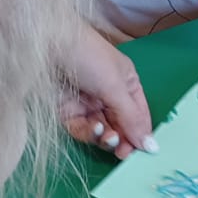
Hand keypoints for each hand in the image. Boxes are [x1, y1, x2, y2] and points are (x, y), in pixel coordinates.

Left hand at [62, 28, 154, 157]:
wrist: (45, 45)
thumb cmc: (88, 57)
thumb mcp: (115, 86)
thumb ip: (132, 118)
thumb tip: (151, 147)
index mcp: (126, 83)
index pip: (139, 115)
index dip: (142, 133)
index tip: (145, 153)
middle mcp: (109, 95)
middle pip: (121, 126)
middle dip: (124, 139)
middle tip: (124, 152)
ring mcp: (87, 104)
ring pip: (103, 131)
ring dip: (107, 137)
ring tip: (109, 137)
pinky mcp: (67, 112)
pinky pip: (82, 130)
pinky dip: (89, 133)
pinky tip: (95, 129)